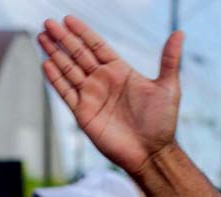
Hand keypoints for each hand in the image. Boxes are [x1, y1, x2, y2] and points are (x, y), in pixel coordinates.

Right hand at [38, 16, 183, 174]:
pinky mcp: (84, 114)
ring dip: (55, 54)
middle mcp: (103, 81)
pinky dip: (56, 79)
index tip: (68, 19)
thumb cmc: (162, 122)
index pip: (96, 46)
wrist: (151, 153)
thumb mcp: (169, 87)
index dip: (82, 32)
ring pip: (69, 70)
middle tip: (48, 23)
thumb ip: (169, 59)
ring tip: (41, 38)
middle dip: (63, 39)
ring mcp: (92, 97)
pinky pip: (66, 93)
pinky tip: (46, 64)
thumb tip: (179, 32)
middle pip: (78, 54)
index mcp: (120, 71)